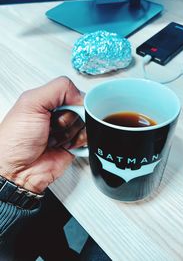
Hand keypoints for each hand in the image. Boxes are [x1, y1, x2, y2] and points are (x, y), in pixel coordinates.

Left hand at [0, 77, 86, 193]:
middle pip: (81, 109)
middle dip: (68, 119)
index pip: (73, 92)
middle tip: (53, 126)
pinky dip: (79, 142)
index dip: (73, 101)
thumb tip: (81, 96)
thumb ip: (58, 89)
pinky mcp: (73, 144)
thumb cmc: (15, 141)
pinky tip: (64, 146)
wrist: (18, 171)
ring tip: (54, 139)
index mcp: (47, 101)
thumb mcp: (31, 103)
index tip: (63, 110)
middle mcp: (57, 114)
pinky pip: (88, 138)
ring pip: (85, 124)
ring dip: (70, 133)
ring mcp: (66, 130)